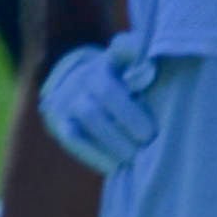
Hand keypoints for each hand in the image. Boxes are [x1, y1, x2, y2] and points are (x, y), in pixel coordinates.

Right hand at [35, 32, 162, 173]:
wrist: (74, 92)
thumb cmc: (118, 85)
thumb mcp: (131, 70)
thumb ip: (147, 67)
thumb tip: (157, 65)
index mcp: (109, 60)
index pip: (122, 48)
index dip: (133, 49)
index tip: (150, 65)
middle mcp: (86, 75)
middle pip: (106, 92)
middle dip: (130, 117)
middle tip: (150, 138)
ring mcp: (69, 98)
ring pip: (90, 116)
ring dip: (115, 140)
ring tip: (136, 157)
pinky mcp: (60, 123)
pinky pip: (74, 139)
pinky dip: (95, 155)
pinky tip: (115, 168)